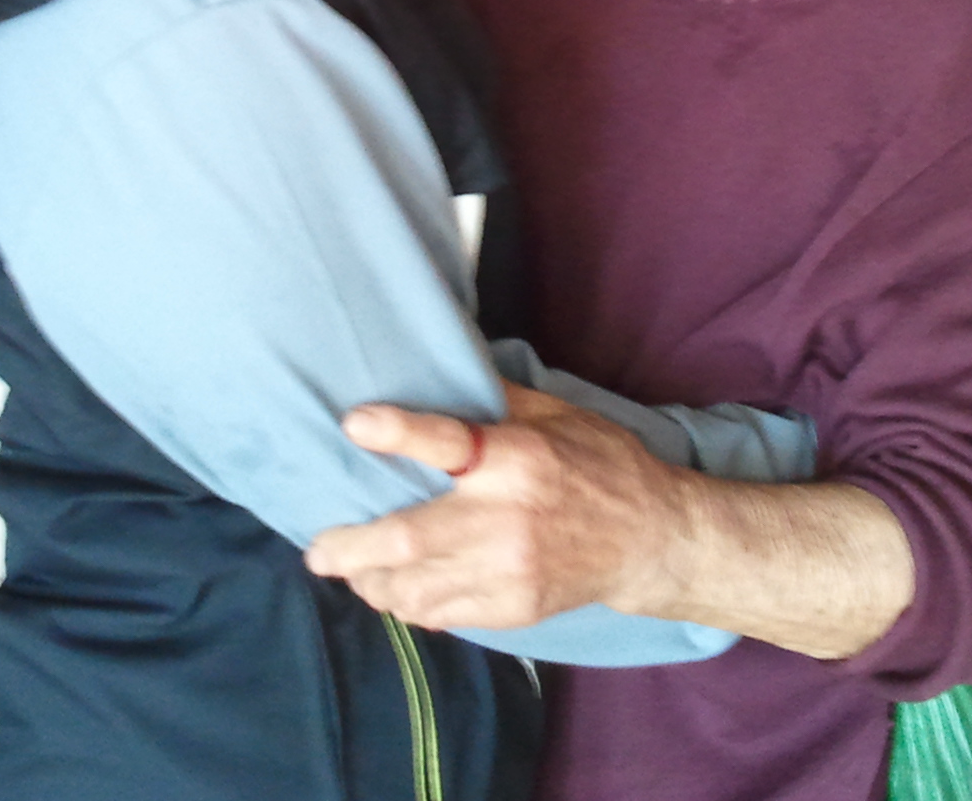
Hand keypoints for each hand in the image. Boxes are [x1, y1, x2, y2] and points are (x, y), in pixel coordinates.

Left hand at [304, 381, 691, 631]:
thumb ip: (492, 397)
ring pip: (415, 588)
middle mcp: (506, 518)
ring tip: (355, 570)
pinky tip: (399, 590)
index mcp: (516, 458)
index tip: (354, 423)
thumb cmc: (597, 464)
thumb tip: (438, 358)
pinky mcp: (514, 609)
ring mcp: (509, 572)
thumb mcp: (554, 414)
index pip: (445, 442)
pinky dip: (411, 604)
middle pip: (408, 537)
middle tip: (319, 550)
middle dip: (351, 547)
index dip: (395, 432)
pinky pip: (442, 614)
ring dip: (374, 582)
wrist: (651, 539)